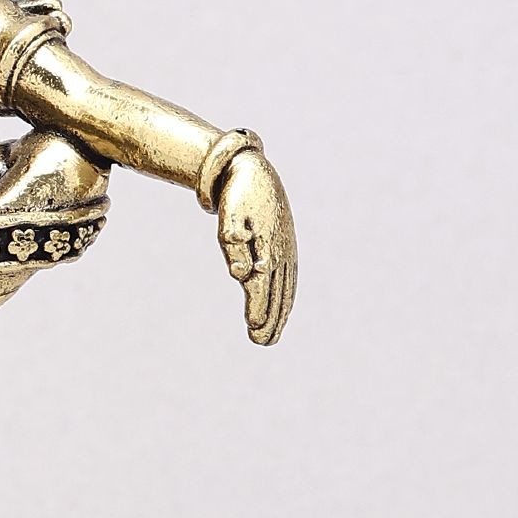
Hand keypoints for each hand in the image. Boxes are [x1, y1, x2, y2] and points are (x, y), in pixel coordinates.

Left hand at [217, 149, 296, 345]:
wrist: (255, 175)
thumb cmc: (237, 198)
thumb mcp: (230, 217)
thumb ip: (234, 244)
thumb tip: (240, 273)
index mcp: (268, 245)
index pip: (262, 283)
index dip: (259, 305)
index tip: (254, 326)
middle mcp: (281, 251)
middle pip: (276, 292)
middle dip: (270, 319)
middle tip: (260, 342)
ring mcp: (286, 251)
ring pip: (284, 289)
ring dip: (278, 314)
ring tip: (268, 338)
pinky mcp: (286, 250)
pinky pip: (288, 280)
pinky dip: (285, 299)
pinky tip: (280, 313)